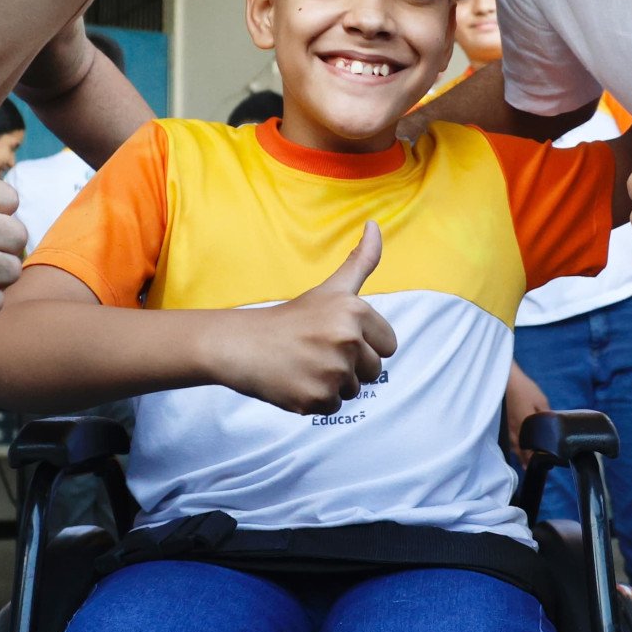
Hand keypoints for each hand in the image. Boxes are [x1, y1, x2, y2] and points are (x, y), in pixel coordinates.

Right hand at [219, 222, 396, 415]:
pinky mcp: (316, 398)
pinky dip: (316, 400)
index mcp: (354, 311)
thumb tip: (375, 224)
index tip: (336, 336)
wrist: (242, 345)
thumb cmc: (292, 317)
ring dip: (333, 383)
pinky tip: (296, 381)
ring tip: (306, 365)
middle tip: (318, 352)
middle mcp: (347, 339)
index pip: (388, 345)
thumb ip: (361, 260)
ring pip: (354, 390)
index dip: (364, 344)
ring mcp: (331, 370)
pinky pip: (334, 407)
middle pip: (374, 371)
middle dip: (350, 366)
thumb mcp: (332, 288)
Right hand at [504, 363, 550, 460]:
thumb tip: (552, 427)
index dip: (535, 459)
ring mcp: (508, 426)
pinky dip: (513, 446)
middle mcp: (515, 429)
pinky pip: (509, 438)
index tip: (543, 466)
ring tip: (523, 464)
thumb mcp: (541, 401)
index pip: (530, 448)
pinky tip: (514, 448)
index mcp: (526, 425)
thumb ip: (546, 415)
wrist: (506, 378)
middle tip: (531, 469)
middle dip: (526, 460)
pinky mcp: (504, 421)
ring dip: (519, 455)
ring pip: (514, 445)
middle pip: (520, 450)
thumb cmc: (524, 388)